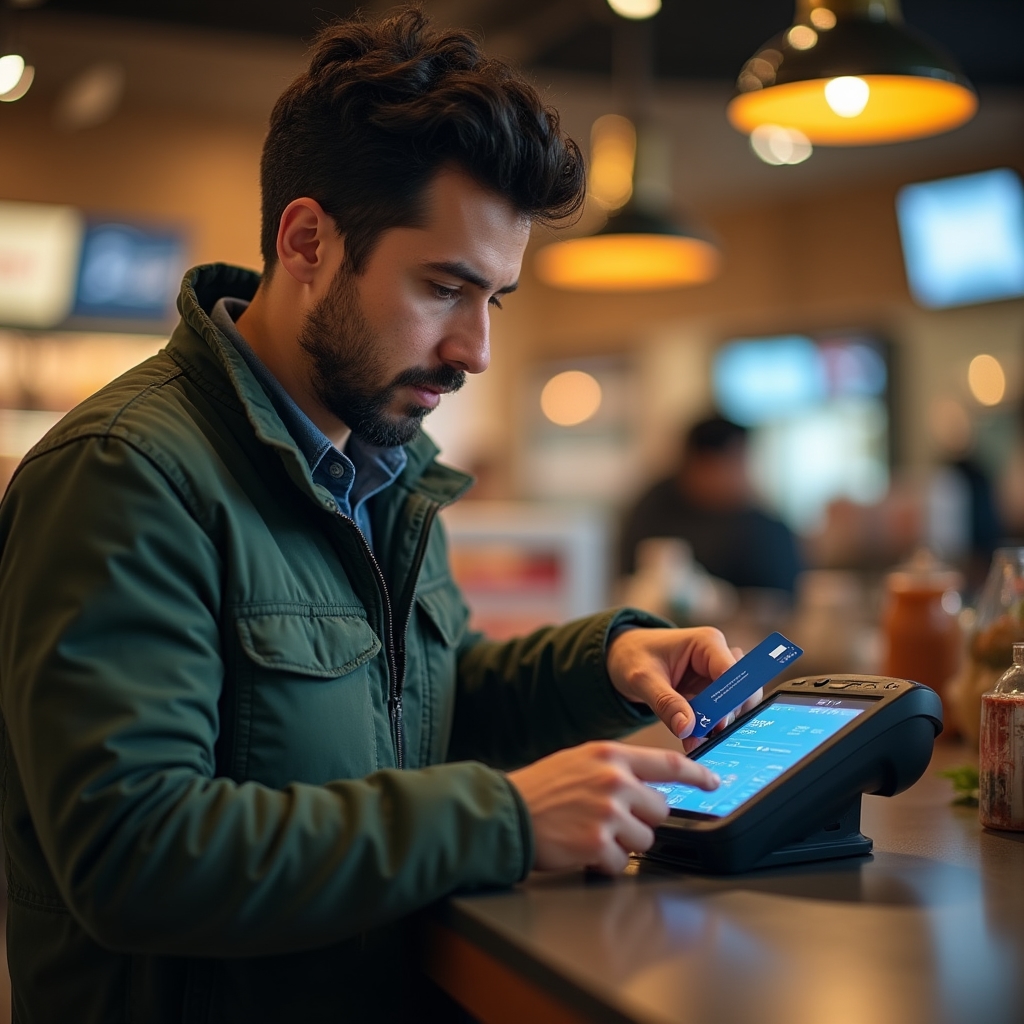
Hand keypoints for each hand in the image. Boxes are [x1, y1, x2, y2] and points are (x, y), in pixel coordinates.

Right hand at [507, 741, 718, 873]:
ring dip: (623, 845)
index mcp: (610, 756)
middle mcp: (614, 781)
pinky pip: (622, 864)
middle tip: (609, 820)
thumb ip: (614, 770)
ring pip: (645, 840)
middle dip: (641, 821)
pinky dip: (604, 863)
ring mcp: (608, 812)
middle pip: (659, 810)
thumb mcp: (578, 762)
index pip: (667, 763)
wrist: (504, 812)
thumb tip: (646, 786)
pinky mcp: (598, 843)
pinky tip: (582, 850)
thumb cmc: (539, 789)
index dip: (696, 774)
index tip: (714, 780)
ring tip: (590, 833)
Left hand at [606, 627, 762, 751]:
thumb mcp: (643, 679)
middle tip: (706, 735)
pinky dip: (707, 729)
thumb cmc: (632, 657)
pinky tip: (691, 740)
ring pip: (733, 707)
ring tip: (693, 741)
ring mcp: (715, 678)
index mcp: (707, 643)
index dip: (730, 699)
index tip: (718, 724)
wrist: (623, 658)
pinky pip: (717, 716)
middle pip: (742, 691)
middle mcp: (718, 658)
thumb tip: (687, 728)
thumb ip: (665, 702)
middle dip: (727, 715)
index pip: (732, 672)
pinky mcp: (708, 695)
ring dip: (716, 726)